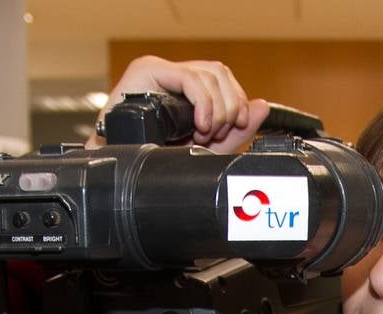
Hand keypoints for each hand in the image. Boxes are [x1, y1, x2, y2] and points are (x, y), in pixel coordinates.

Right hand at [90, 55, 269, 151]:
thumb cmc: (155, 161)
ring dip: (216, 109)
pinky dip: (203, 103)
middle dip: (229, 107)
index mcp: (186, 89)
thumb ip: (237, 131)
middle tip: (217, 135)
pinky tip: (200, 126)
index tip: (234, 127)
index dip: (237, 101)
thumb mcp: (207, 149)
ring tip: (203, 135)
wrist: (120, 174)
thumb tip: (262, 106)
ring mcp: (159, 70)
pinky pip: (189, 78)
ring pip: (209, 74)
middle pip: (220, 73)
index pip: (224, 79)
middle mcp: (172, 75)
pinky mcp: (146, 71)